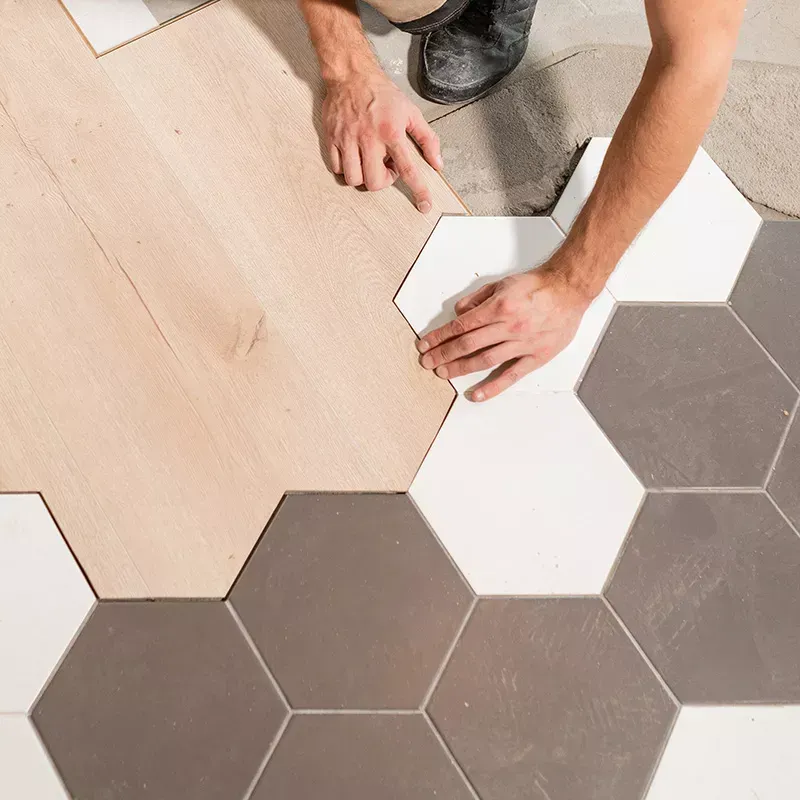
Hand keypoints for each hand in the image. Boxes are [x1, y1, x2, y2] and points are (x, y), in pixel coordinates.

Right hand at [323, 66, 441, 212]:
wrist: (352, 75)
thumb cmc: (382, 94)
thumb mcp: (411, 113)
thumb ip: (427, 139)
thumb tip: (438, 163)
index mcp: (391, 133)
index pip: (408, 170)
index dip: (418, 191)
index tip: (424, 206)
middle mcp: (369, 139)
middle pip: (374, 182)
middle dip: (382, 181)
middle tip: (385, 166)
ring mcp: (348, 140)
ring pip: (354, 179)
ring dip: (363, 176)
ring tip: (368, 161)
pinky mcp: (332, 139)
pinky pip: (337, 169)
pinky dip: (346, 169)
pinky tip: (353, 157)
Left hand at [416, 263, 593, 400]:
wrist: (570, 289)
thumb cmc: (538, 285)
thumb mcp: (503, 284)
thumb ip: (478, 298)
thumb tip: (458, 312)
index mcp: (498, 308)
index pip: (461, 326)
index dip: (440, 337)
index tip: (425, 344)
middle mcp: (508, 327)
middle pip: (467, 344)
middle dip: (443, 354)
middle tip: (427, 362)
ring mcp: (522, 344)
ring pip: (484, 360)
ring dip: (460, 368)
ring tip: (443, 373)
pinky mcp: (536, 356)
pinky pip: (511, 375)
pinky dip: (493, 387)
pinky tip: (476, 394)